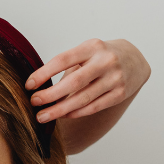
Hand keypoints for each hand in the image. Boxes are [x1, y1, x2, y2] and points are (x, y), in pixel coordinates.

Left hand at [24, 39, 150, 122]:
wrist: (135, 60)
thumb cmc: (100, 57)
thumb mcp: (86, 52)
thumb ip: (68, 66)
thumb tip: (39, 86)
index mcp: (92, 47)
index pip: (62, 60)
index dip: (43, 73)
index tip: (28, 85)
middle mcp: (105, 61)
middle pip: (73, 82)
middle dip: (50, 95)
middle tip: (34, 103)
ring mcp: (115, 78)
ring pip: (83, 98)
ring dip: (60, 109)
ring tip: (43, 116)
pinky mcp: (121, 93)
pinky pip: (94, 106)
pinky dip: (76, 112)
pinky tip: (63, 116)